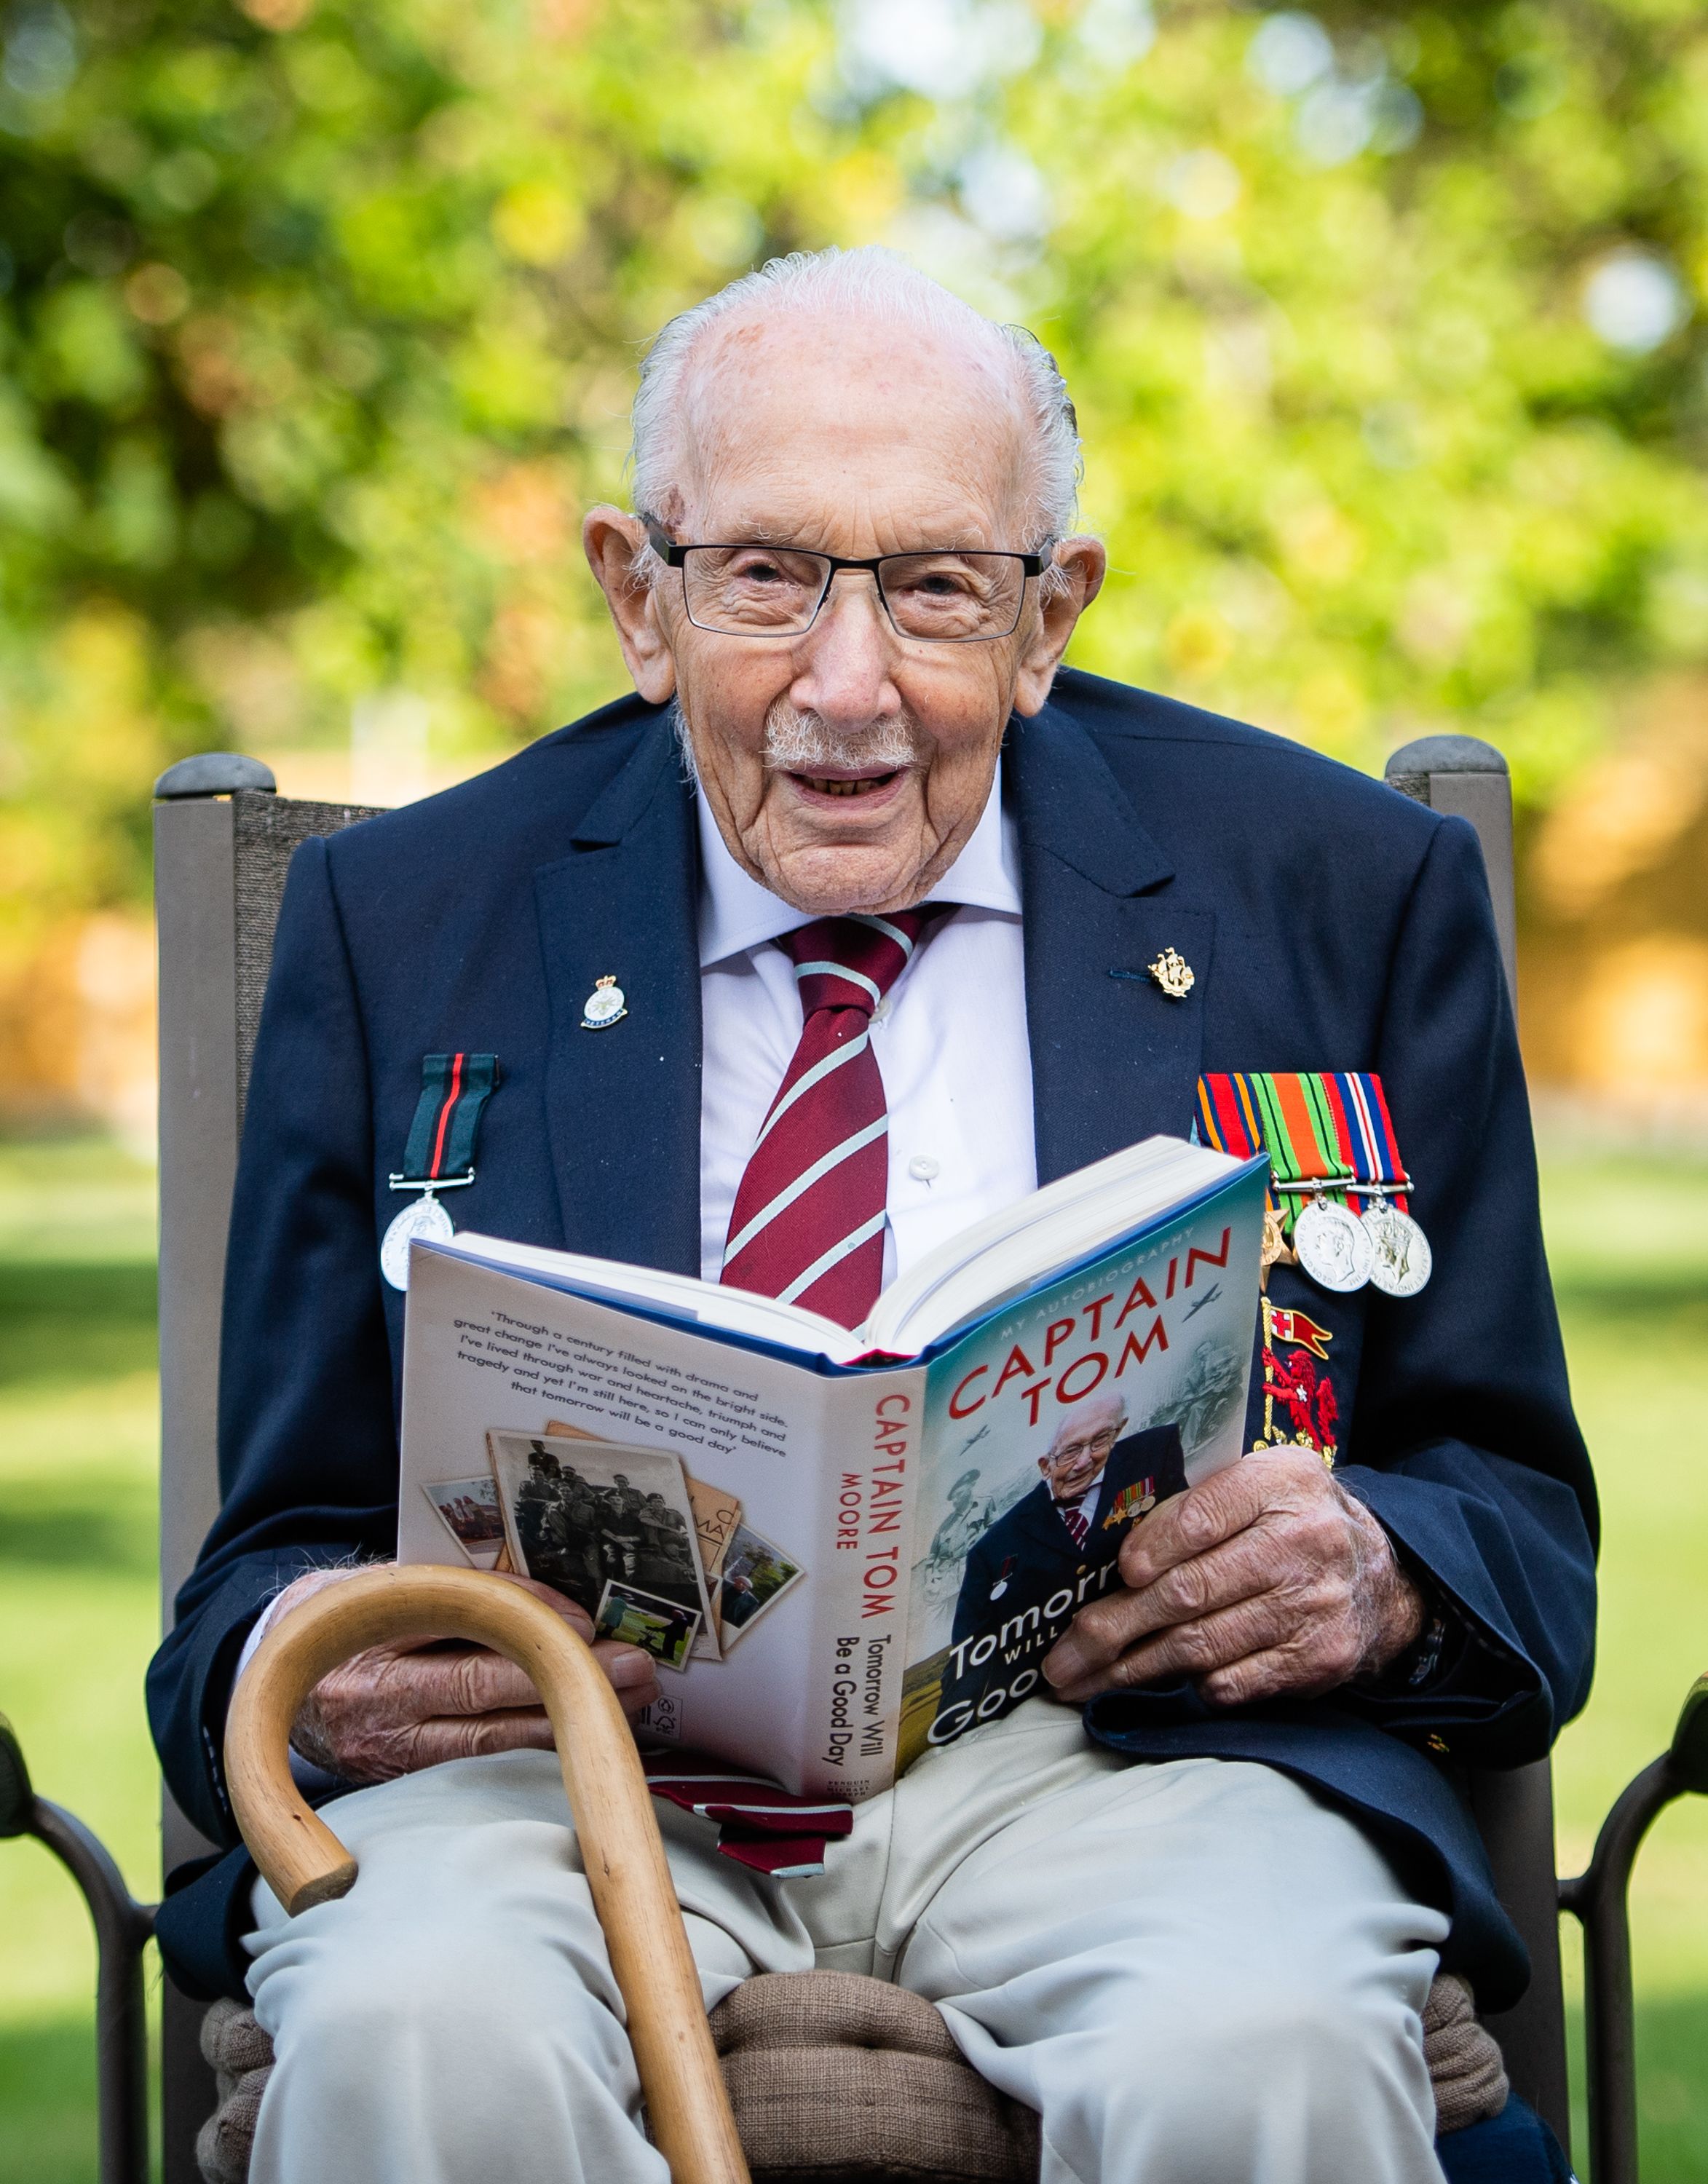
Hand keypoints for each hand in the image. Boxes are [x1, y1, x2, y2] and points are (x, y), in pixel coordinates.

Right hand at [266, 1568, 660, 1782]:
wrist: (269, 1678)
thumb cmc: (340, 1616)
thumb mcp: (379, 1582)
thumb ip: (451, 1587)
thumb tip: (543, 1603)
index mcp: (366, 1638)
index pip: (458, 1631)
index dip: (526, 1626)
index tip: (584, 1625)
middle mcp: (373, 1704)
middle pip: (481, 1696)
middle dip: (566, 1682)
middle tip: (635, 1668)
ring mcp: (385, 1752)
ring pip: (488, 1744)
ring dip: (566, 1723)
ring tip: (629, 1702)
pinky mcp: (397, 1784)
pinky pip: (477, 1770)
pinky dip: (533, 1751)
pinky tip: (581, 1736)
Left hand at [1042, 1449, 1425, 1708]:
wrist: (1378, 1578)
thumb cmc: (1289, 1523)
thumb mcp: (1259, 1485)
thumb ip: (1198, 1504)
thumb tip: (1111, 1554)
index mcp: (1282, 1482)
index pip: (1201, 1517)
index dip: (1150, 1548)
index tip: (1115, 1574)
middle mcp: (1304, 1543)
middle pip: (1189, 1591)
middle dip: (1113, 1628)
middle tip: (1063, 1656)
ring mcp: (1314, 1607)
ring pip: (1202, 1645)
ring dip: (1132, 1669)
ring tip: (1082, 1681)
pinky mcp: (1318, 1660)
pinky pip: (1235, 1682)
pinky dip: (1188, 1687)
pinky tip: (1150, 1688)